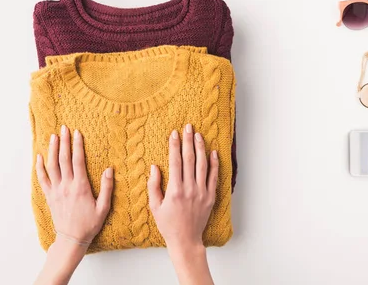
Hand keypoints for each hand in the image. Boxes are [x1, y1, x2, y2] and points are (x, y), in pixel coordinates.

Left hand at [34, 125, 113, 284]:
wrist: (71, 238)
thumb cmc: (89, 224)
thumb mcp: (103, 207)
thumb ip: (107, 188)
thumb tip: (109, 170)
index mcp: (80, 187)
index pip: (78, 161)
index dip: (77, 145)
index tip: (77, 133)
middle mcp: (66, 186)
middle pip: (63, 159)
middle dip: (63, 142)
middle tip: (64, 128)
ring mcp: (56, 190)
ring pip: (52, 166)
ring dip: (52, 150)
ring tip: (53, 136)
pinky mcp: (49, 196)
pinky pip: (42, 178)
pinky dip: (40, 166)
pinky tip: (40, 156)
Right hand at [148, 123, 217, 284]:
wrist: (185, 240)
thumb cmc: (168, 224)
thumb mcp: (154, 206)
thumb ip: (154, 185)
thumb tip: (154, 167)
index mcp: (175, 190)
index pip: (175, 162)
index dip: (174, 146)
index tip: (174, 133)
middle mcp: (189, 189)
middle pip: (190, 159)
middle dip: (188, 141)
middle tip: (188, 127)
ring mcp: (202, 193)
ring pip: (202, 165)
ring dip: (200, 148)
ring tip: (198, 135)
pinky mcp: (210, 197)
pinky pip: (213, 177)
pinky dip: (214, 164)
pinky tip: (213, 152)